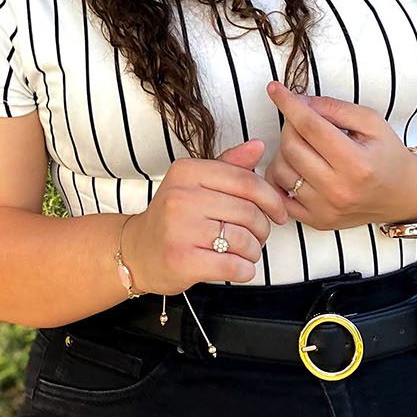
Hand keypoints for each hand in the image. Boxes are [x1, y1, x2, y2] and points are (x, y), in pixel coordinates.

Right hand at [122, 140, 291, 290]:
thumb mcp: (196, 183)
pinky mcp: (181, 260)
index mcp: (187, 171)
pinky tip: (237, 267)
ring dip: (253, 251)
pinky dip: (244, 270)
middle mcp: (180, 196)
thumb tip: (259, 146)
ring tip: (244, 252)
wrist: (138, 250)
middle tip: (258, 237)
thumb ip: (228, 165)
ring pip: (244, 240)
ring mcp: (178, 229)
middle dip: (262, 229)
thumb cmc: (175, 216)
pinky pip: (233, 266)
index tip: (279, 213)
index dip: (271, 199)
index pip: (246, 181)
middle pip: (248, 212)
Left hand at [261, 81, 416, 229]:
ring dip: (284, 150)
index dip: (289, 104)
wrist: (403, 196)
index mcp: (357, 163)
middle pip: (292, 147)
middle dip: (290, 125)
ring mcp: (326, 209)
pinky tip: (293, 165)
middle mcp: (339, 190)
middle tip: (301, 120)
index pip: (310, 127)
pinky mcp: (317, 221)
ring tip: (302, 144)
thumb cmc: (387, 154)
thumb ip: (335, 108)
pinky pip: (280, 195)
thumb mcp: (371, 122)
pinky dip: (279, 176)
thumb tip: (300, 101)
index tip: (274, 89)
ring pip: (281, 170)